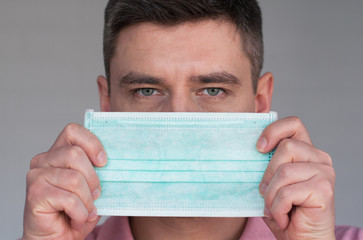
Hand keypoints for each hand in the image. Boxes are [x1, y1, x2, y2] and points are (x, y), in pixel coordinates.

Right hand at [23, 123, 106, 239]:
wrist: (55, 238)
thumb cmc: (75, 211)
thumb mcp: (91, 187)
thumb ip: (98, 172)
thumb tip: (114, 163)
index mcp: (58, 153)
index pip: (73, 131)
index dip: (92, 143)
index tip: (104, 162)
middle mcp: (43, 160)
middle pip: (76, 154)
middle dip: (93, 179)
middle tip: (95, 196)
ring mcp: (36, 176)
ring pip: (75, 178)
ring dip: (87, 201)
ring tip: (85, 211)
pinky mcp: (35, 194)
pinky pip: (69, 199)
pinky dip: (80, 213)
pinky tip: (77, 219)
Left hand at [257, 117, 335, 239]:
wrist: (302, 239)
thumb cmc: (285, 211)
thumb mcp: (271, 183)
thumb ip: (266, 165)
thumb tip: (249, 149)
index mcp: (306, 152)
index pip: (294, 124)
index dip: (274, 130)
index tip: (259, 148)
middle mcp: (319, 158)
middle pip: (286, 147)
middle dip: (268, 174)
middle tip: (266, 193)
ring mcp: (325, 172)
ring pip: (284, 171)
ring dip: (271, 195)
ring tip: (274, 208)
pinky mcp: (324, 189)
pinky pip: (288, 192)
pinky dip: (278, 208)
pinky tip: (284, 217)